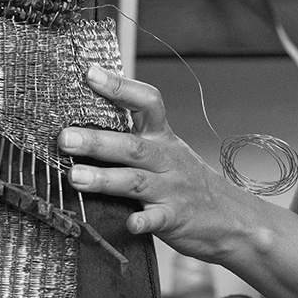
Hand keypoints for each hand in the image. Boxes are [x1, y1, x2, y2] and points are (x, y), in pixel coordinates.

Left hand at [59, 65, 260, 262]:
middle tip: (65, 138)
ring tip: (75, 177)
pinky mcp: (175, 218)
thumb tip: (85, 122)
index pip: (146, 102)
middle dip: (97, 140)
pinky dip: (142, 220)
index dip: (119, 86)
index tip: (91, 73)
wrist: (233, 218)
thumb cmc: (190, 183)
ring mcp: (171, 189)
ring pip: (136, 180)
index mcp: (163, 139)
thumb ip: (134, 138)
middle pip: (132, 145)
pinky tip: (128, 223)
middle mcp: (166, 160)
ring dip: (105, 178)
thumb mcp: (167, 152)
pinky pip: (157, 218)